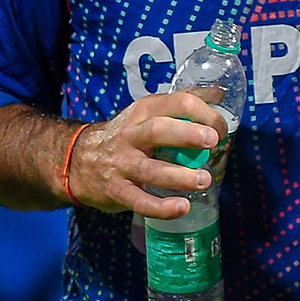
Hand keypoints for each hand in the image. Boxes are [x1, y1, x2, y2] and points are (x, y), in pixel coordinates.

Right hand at [65, 91, 227, 219]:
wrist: (78, 159)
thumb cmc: (128, 133)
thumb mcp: (149, 111)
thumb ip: (184, 101)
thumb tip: (220, 93)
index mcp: (145, 111)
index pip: (177, 102)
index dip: (204, 113)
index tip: (221, 130)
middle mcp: (132, 134)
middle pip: (158, 130)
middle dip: (187, 134)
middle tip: (212, 141)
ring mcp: (122, 164)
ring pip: (149, 169)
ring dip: (178, 176)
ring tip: (204, 180)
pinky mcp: (117, 190)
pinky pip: (139, 201)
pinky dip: (160, 207)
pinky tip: (181, 208)